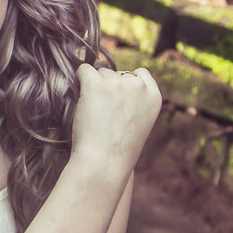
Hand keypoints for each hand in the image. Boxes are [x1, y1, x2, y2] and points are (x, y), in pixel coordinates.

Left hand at [70, 64, 161, 178]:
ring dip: (92, 85)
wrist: (104, 162)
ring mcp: (118, 84)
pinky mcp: (96, 85)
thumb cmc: (117, 150)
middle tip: (100, 111)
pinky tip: (78, 97)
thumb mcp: (138, 123)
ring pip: (100, 72)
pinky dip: (78, 81)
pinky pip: (83, 70)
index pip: (140, 73)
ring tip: (90, 110)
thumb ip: (135, 102)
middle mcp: (138, 87)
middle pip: (117, 74)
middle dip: (107, 86)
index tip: (115, 102)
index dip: (124, 85)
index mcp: (154, 97)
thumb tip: (116, 80)